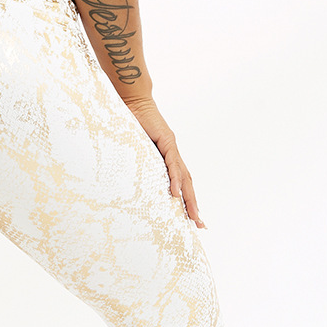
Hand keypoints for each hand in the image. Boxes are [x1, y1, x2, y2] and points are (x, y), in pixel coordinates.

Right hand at [123, 96, 205, 226]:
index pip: (181, 182)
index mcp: (167, 157)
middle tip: (200, 225)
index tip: (191, 218)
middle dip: (193, 205)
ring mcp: (172, 148)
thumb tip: (127, 178)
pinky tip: (176, 192)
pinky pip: (171, 164)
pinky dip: (175, 179)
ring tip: (193, 215)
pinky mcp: (166, 141)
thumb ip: (136, 161)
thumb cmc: (132, 122)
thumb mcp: (135, 148)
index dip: (187, 200)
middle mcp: (173, 154)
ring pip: (184, 177)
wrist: (134, 101)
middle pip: (187, 184)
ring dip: (189, 197)